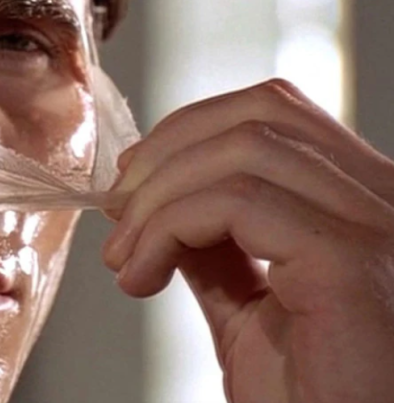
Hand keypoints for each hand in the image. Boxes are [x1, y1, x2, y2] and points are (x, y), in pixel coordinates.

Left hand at [103, 79, 393, 402]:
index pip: (275, 112)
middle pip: (260, 113)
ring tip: (125, 259)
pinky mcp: (349, 262)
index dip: (189, 130)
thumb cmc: (312, 399)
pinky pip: (236, 203)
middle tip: (118, 210)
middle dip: (167, 151)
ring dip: (156, 198)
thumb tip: (158, 196)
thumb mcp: (249, 308)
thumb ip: (216, 248)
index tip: (133, 179)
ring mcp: (377, 226)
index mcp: (364, 202)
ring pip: (242, 149)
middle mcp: (386, 200)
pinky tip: (141, 277)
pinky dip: (167, 228)